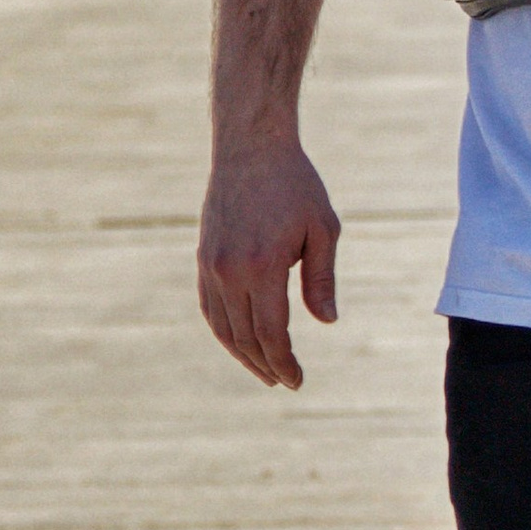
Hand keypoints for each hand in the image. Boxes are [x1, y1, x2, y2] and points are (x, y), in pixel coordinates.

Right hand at [198, 132, 340, 388]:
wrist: (250, 147)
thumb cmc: (295, 185)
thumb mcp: (322, 229)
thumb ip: (322, 279)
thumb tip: (327, 322)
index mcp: (263, 266)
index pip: (271, 332)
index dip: (284, 362)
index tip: (297, 380)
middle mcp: (230, 271)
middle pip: (245, 337)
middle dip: (266, 365)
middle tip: (285, 381)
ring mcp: (211, 265)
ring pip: (223, 327)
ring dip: (243, 354)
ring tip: (265, 371)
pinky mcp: (204, 257)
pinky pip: (209, 307)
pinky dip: (224, 331)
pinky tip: (240, 341)